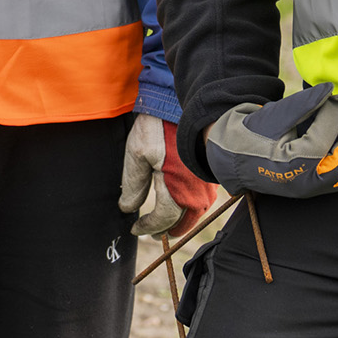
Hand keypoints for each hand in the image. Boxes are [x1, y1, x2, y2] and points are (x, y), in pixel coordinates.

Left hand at [118, 113, 218, 236]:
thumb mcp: (137, 154)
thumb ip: (133, 185)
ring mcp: (207, 182)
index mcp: (177, 191)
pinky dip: (192, 204)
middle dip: (170, 229)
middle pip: (185, 221)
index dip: (149, 226)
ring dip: (183, 218)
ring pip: (197, 210)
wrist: (183, 104)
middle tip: (157, 233)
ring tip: (170, 222)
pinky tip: (183, 200)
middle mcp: (197, 191)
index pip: (163, 219)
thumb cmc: (159, 127)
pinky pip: (204, 196)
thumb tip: (127, 208)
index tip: (136, 229)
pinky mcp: (210, 171)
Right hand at [203, 82, 337, 198]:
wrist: (229, 156)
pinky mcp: (313, 185)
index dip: (335, 117)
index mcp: (288, 168)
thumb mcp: (273, 116)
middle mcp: (303, 183)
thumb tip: (332, 92)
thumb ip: (304, 104)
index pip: (321, 142)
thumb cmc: (247, 135)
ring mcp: (310, 188)